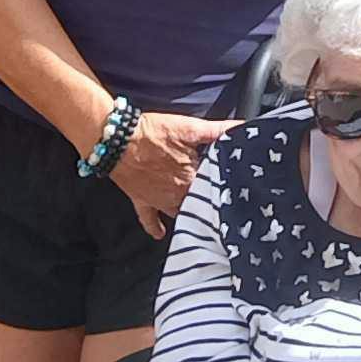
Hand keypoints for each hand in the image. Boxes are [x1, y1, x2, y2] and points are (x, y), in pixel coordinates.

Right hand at [110, 110, 233, 231]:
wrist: (118, 140)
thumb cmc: (153, 132)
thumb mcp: (190, 127)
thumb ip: (218, 130)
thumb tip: (242, 127)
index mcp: (192, 177)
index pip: (215, 187)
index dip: (224, 186)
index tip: (234, 189)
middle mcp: (177, 193)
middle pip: (198, 201)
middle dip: (208, 201)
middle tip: (220, 203)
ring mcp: (159, 199)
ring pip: (179, 211)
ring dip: (188, 212)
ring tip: (201, 217)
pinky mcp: (141, 199)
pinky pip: (148, 219)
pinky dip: (154, 227)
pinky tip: (160, 234)